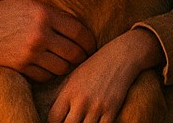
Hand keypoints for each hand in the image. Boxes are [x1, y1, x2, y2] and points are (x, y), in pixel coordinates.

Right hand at [0, 0, 95, 81]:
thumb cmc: (5, 12)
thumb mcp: (31, 4)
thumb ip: (53, 14)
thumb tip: (76, 27)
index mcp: (45, 15)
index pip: (78, 32)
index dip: (89, 41)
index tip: (91, 46)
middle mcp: (40, 34)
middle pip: (73, 53)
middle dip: (82, 57)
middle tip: (84, 58)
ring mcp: (30, 53)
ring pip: (61, 68)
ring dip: (68, 67)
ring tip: (69, 64)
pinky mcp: (21, 67)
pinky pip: (45, 76)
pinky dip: (51, 74)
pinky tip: (51, 68)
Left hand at [47, 28, 163, 122]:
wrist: (120, 56)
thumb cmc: (94, 67)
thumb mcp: (73, 77)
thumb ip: (60, 95)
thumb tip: (52, 115)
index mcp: (68, 91)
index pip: (53, 118)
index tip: (60, 120)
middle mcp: (81, 100)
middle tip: (73, 120)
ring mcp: (97, 106)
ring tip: (84, 120)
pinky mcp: (111, 110)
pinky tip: (96, 121)